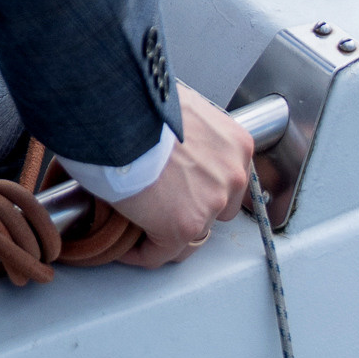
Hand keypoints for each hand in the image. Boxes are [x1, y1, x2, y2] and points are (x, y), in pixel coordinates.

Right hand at [111, 90, 255, 267]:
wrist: (122, 113)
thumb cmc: (141, 104)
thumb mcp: (182, 109)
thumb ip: (189, 132)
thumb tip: (169, 145)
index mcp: (236, 145)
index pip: (226, 180)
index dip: (199, 187)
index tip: (179, 190)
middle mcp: (233, 176)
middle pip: (214, 208)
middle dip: (189, 208)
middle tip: (159, 203)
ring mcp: (211, 204)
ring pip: (189, 234)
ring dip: (165, 231)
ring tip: (138, 225)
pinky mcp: (184, 226)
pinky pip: (159, 253)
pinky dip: (140, 252)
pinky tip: (124, 245)